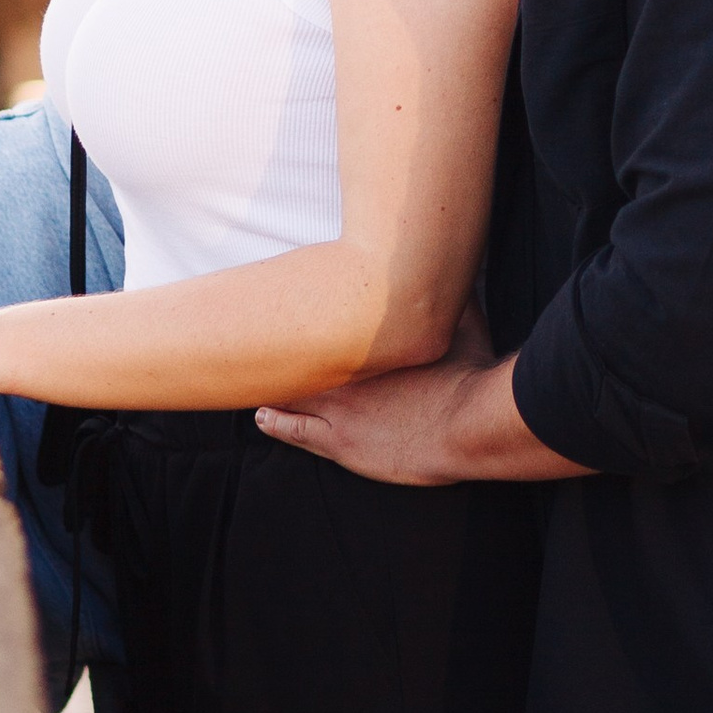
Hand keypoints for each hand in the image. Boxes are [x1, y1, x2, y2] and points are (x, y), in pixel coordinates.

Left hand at [257, 304, 580, 486]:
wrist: (465, 426)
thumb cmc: (467, 373)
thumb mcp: (464, 325)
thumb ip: (453, 298)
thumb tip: (456, 269)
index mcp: (368, 340)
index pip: (320, 317)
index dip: (301, 312)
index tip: (287, 301)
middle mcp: (345, 371)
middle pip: (295, 352)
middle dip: (275, 344)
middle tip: (250, 334)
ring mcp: (338, 409)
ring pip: (289, 391)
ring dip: (269, 383)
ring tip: (245, 374)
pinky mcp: (340, 443)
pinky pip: (296, 432)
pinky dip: (275, 422)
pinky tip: (261, 416)